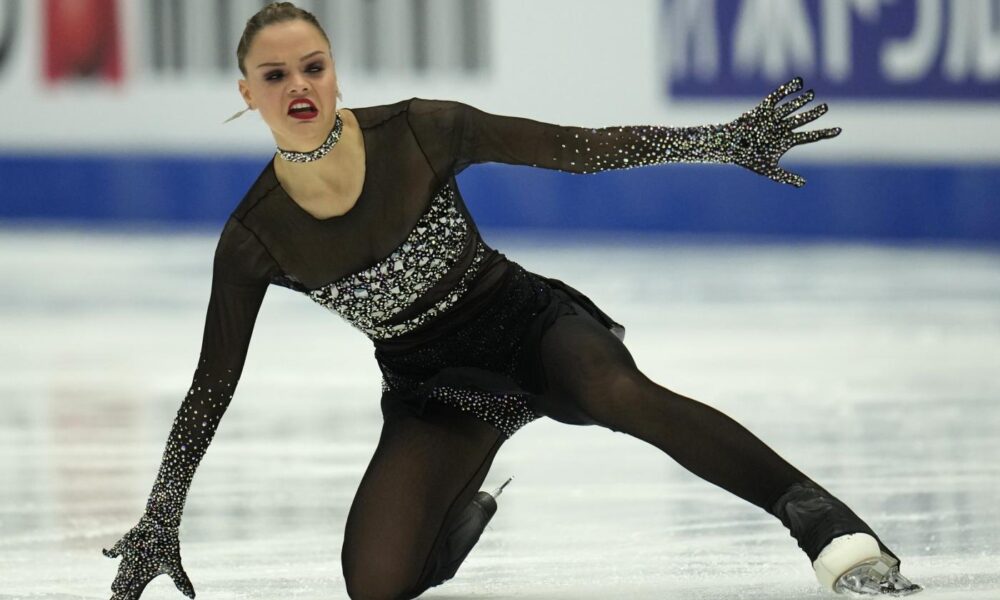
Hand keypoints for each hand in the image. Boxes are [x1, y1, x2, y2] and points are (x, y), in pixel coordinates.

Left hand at [102, 514, 195, 598]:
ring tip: (115, 589)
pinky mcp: (124, 546)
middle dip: (118, 596)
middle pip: (122, 588)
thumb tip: (193, 597)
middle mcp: (132, 571)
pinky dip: (109, 552)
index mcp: (141, 578)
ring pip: (120, 573)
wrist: (163, 526)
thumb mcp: (174, 565)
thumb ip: (181, 581)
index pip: (131, 595)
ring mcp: (126, 559)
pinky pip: (114, 551)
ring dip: (119, 581)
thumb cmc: (167, 546)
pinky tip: (105, 552)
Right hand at [723, 76, 840, 187]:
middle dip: (814, 113)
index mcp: (786, 141)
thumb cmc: (748, 159)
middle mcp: (782, 128)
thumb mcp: (768, 169)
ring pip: (791, 108)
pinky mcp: (763, 109)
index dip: (825, 133)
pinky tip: (799, 82)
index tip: (839, 130)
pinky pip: (777, 97)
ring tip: (812, 94)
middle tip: (826, 107)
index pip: (810, 136)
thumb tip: (803, 184)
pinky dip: (788, 90)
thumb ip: (785, 176)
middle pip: (802, 119)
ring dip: (802, 101)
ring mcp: (773, 118)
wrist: (729, 148)